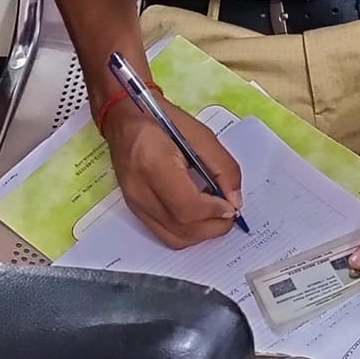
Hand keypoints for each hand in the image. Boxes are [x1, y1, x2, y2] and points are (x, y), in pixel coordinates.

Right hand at [101, 96, 243, 248]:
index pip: (187, 206)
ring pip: (174, 238)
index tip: (231, 204)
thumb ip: (223, 168)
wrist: (124, 120)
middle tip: (229, 211)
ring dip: (202, 233)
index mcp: (154, 164)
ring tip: (216, 214)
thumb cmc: (163, 120)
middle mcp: (139, 190)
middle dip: (213, 226)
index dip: (214, 211)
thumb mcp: (201, 135)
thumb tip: (235, 201)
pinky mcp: (135, 210)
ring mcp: (135, 204)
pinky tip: (199, 215)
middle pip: (182, 228)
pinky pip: (165, 234)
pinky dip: (188, 231)